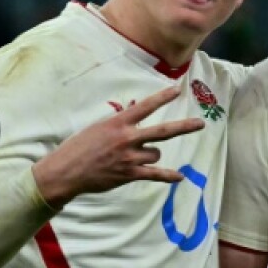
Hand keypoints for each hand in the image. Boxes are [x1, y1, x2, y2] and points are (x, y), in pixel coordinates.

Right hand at [32, 86, 204, 208]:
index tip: (177, 90)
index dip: (162, 98)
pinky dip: (168, 176)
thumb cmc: (79, 147)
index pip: (145, 106)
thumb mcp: (98, 128)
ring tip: (135, 157)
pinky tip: (180, 177)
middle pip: (163, 131)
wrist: (66, 171)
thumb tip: (135, 124)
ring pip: (156, 153)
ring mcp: (129, 157)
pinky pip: (155, 174)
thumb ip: (119, 125)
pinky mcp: (129, 174)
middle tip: (201, 124)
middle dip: (184, 127)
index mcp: (118, 122)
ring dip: (152, 155)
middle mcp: (127, 138)